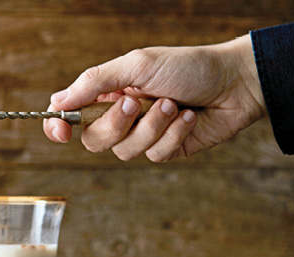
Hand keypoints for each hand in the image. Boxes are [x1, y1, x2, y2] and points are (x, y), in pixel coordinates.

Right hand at [43, 35, 266, 161]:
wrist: (235, 82)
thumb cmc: (188, 66)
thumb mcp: (137, 64)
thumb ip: (95, 82)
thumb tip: (59, 101)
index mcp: (108, 92)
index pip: (71, 115)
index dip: (59, 126)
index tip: (62, 132)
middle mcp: (122, 116)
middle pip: (94, 140)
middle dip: (116, 124)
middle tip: (136, 102)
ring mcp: (143, 135)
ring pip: (126, 151)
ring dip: (153, 126)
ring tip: (174, 104)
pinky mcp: (166, 150)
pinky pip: (155, 155)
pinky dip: (173, 134)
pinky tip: (189, 117)